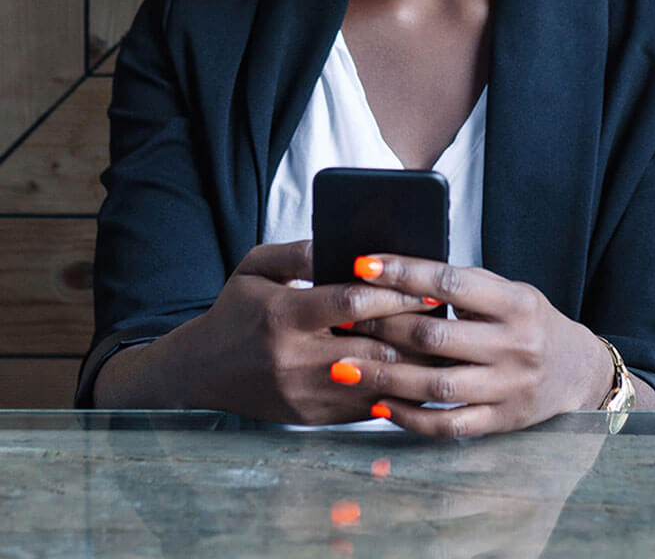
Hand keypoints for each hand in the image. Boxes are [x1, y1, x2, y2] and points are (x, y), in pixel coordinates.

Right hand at [170, 240, 438, 423]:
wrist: (202, 371)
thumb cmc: (236, 310)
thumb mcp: (255, 266)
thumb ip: (299, 251)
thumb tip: (343, 241)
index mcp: (283, 316)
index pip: (352, 304)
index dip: (395, 295)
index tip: (427, 287)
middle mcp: (294, 359)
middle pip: (372, 349)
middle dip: (413, 334)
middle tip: (447, 319)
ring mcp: (303, 394)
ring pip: (374, 384)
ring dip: (411, 367)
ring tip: (441, 347)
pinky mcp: (311, 417)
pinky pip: (363, 408)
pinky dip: (393, 390)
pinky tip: (415, 373)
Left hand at [334, 255, 614, 436]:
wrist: (576, 369)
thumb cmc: (527, 321)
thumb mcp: (507, 292)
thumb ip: (462, 287)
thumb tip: (396, 275)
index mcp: (514, 302)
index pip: (451, 282)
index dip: (404, 272)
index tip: (363, 265)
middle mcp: (514, 344)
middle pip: (436, 336)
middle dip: (383, 326)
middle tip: (344, 318)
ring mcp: (508, 386)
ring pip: (437, 385)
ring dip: (385, 375)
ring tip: (344, 365)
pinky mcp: (501, 421)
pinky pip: (449, 425)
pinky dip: (409, 418)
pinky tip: (377, 405)